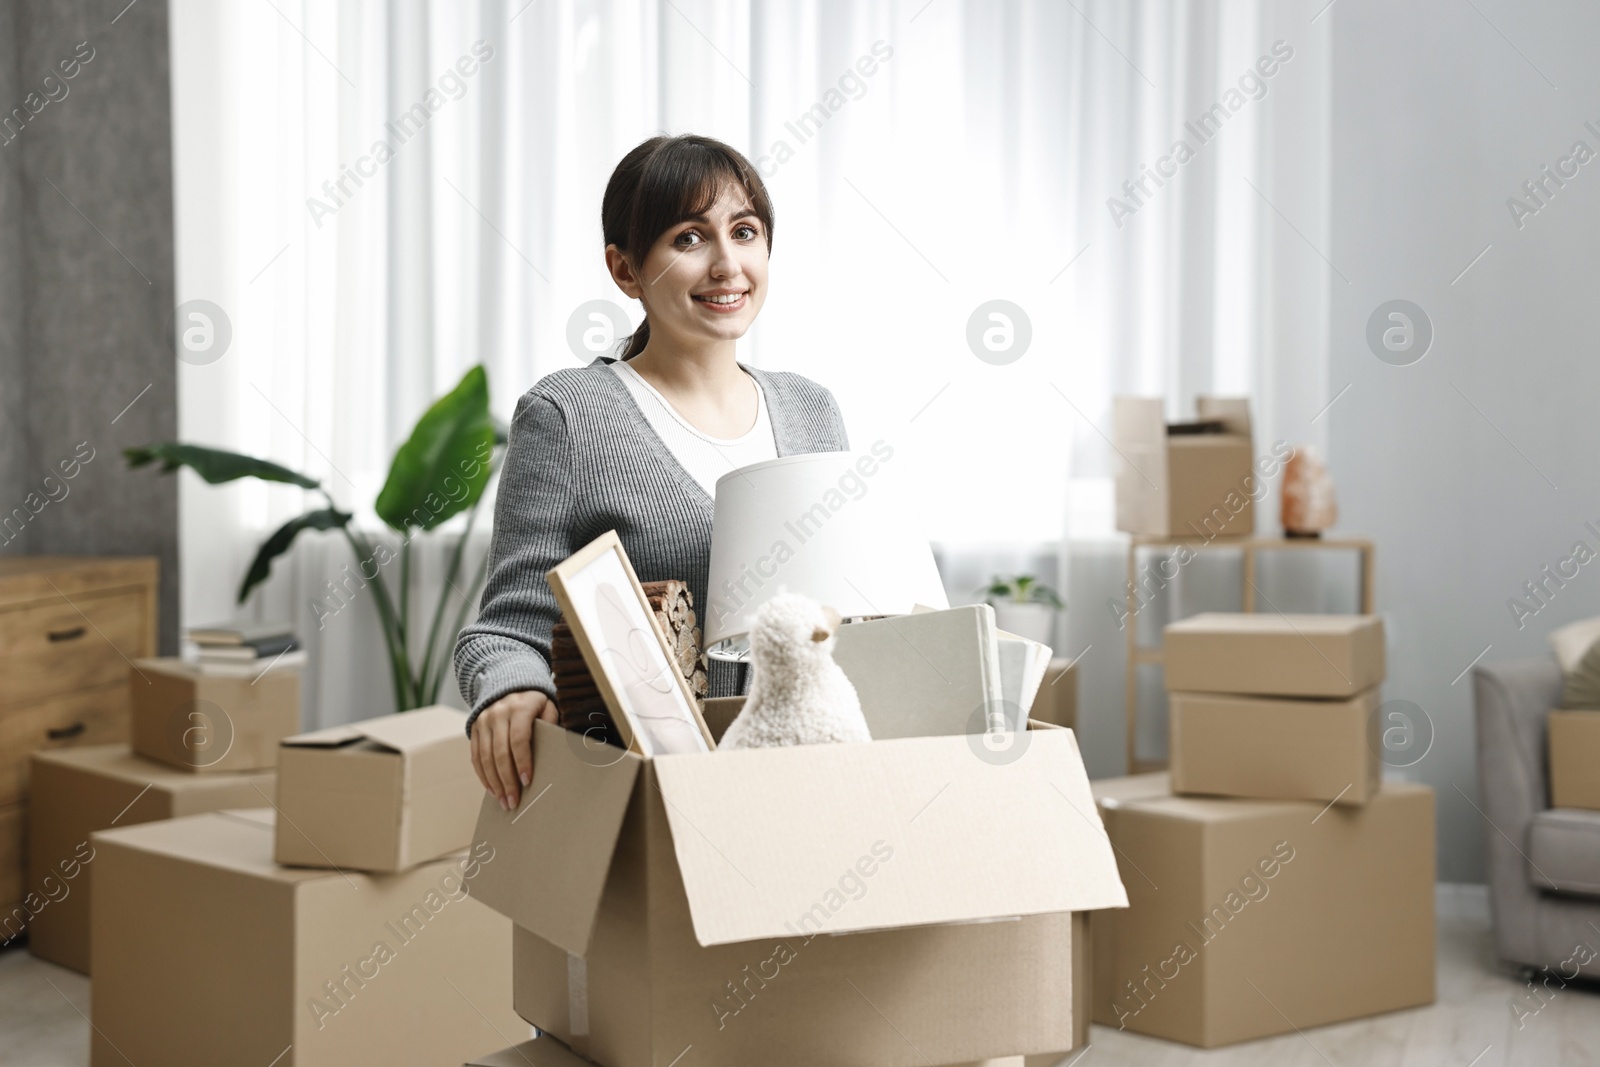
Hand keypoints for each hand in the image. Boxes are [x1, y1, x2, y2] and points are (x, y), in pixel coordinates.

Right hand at [470, 690, 557, 809]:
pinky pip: (475, 755)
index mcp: (519, 708)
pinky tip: (491, 788)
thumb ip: (551, 724)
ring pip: (485, 757)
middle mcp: (498, 714)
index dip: (522, 762)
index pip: (519, 739)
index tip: (527, 782)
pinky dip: (482, 775)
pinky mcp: (474, 728)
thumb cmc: (534, 701)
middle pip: (500, 752)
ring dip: (493, 782)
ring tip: (503, 800)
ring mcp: (483, 721)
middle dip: (507, 780)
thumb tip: (554, 749)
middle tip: (513, 801)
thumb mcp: (548, 705)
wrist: (507, 681)